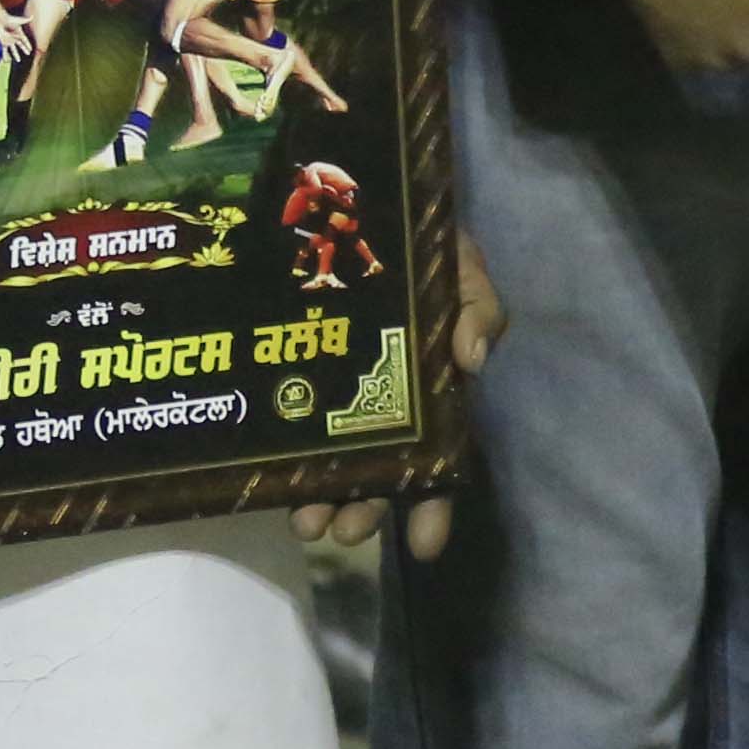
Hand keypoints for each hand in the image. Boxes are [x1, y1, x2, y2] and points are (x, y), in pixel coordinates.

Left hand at [297, 225, 503, 561]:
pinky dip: (285, 460)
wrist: (350, 201)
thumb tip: (470, 361)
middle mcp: (383, 400)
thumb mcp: (459, 265)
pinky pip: (287, 428)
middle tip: (346, 532)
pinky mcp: (289, 378)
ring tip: (308, 521)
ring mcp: (332, 392)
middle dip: (368, 508)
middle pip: (382, 471)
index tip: (424, 548)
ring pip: (332, 459)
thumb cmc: (415, 241)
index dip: (435, 504)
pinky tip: (273, 482)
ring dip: (323, 497)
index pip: (440, 456)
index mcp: (429, 386)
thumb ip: (476, 305)